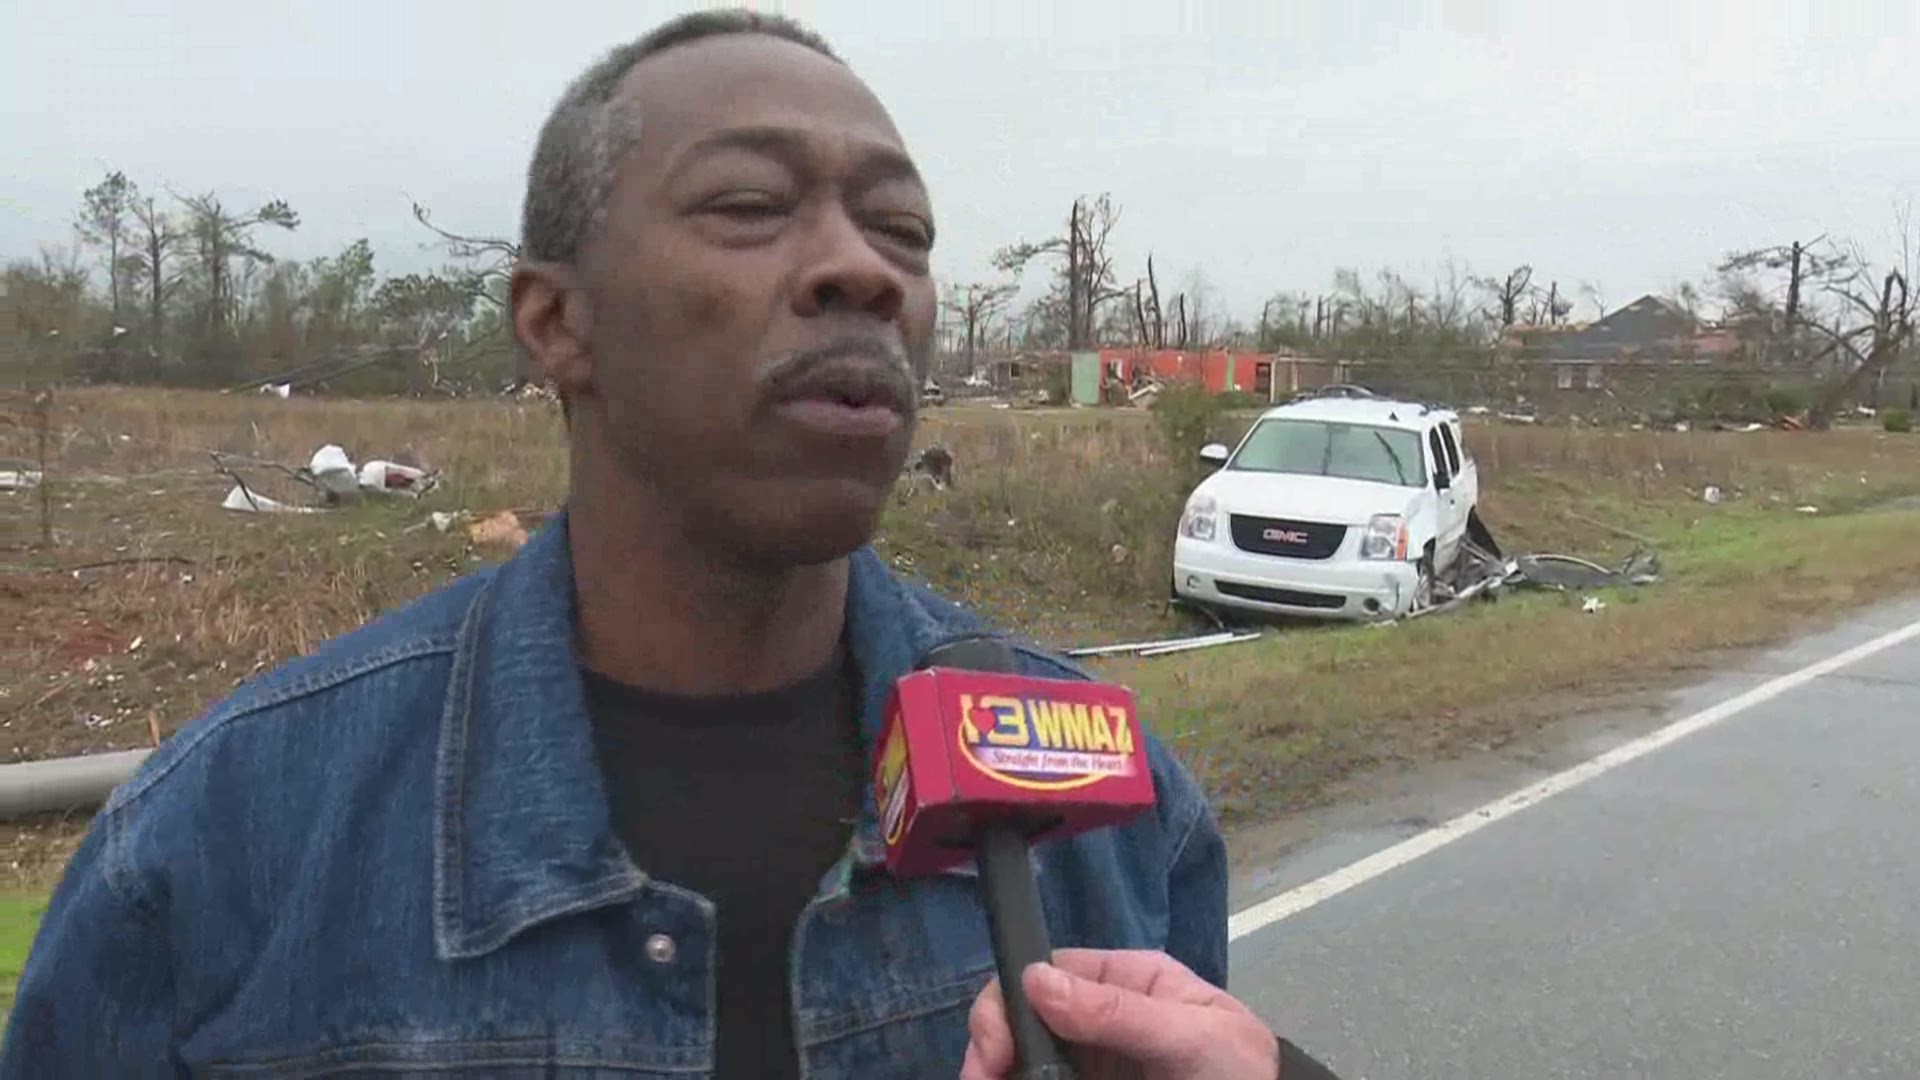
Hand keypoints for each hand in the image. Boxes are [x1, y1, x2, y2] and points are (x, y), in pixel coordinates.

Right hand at [959, 949, 1280, 1079]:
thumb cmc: (1242, 1072)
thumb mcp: (1192, 1036)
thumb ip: (1119, 1011)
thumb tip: (1035, 981)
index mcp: (1126, 980)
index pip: (1047, 971)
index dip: (1009, 1001)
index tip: (995, 1047)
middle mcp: (1098, 1018)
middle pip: (1021, 1018)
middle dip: (991, 1046)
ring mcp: (1091, 1062)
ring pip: (1023, 1058)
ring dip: (997, 1070)